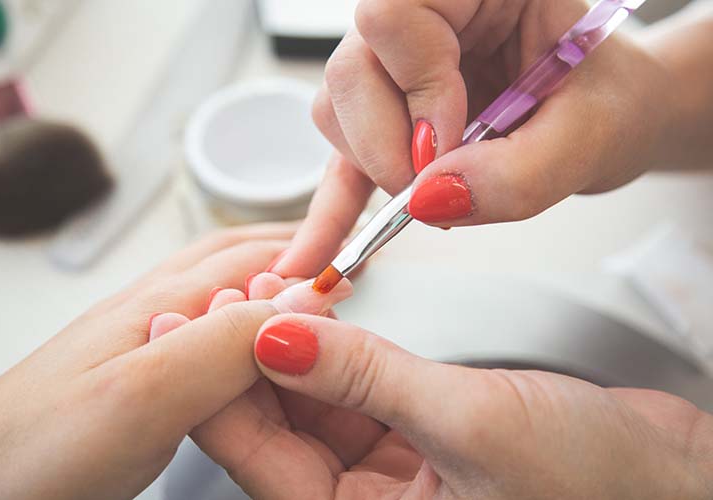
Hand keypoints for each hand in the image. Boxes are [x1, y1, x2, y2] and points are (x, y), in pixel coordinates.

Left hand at [0, 223, 323, 499]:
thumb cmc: (40, 445)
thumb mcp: (147, 392)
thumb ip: (226, 344)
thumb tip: (302, 300)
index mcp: (163, 303)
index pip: (254, 257)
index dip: (312, 258)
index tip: (358, 268)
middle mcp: (153, 310)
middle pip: (234, 256)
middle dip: (291, 250)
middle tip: (338, 259)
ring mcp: (140, 339)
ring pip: (216, 290)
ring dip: (264, 277)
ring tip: (302, 288)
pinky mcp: (134, 374)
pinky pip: (198, 331)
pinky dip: (237, 321)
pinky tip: (239, 344)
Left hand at [204, 313, 712, 498]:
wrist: (671, 479)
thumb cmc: (598, 485)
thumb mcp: (468, 423)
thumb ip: (364, 378)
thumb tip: (276, 335)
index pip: (268, 461)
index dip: (224, 393)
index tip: (193, 330)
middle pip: (283, 432)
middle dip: (255, 363)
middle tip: (232, 298)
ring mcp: (393, 470)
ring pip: (317, 407)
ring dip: (295, 351)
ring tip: (270, 294)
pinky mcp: (417, 434)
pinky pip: (358, 394)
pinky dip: (339, 354)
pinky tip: (318, 315)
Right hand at [269, 0, 679, 276]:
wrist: (607, 118)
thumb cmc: (606, 106)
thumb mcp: (585, 139)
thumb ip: (516, 174)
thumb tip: (428, 201)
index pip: (396, 12)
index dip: (413, 85)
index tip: (446, 146)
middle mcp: (425, 13)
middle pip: (351, 67)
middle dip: (384, 143)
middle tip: (430, 189)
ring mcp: (396, 63)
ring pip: (336, 108)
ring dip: (375, 166)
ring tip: (434, 193)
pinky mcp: (386, 112)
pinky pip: (342, 153)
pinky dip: (336, 206)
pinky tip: (320, 252)